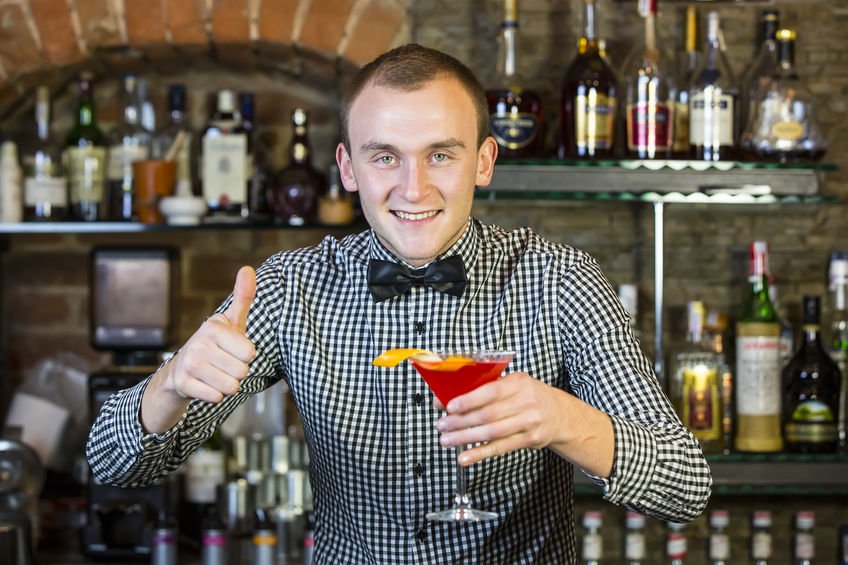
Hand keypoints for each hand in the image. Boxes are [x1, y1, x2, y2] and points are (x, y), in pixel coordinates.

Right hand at [166, 266, 257, 402]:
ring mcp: (189, 364)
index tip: (232, 350)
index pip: (250, 352)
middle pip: (242, 371)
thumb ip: (243, 297)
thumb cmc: (215, 345)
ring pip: (231, 386)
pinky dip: (215, 395)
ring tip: (215, 374)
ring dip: (227, 385)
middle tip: (223, 364)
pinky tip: (205, 385)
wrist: (181, 371)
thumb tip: (248, 269)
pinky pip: (217, 397)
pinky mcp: (183, 384)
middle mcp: (199, 342)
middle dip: (237, 371)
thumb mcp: (231, 322)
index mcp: (214, 326)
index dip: (245, 355)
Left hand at [434, 372, 564, 466]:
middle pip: (488, 414)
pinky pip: (501, 448)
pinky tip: (464, 457)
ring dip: (466, 438)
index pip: (490, 391)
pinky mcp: (531, 439)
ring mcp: (530, 421)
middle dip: (461, 421)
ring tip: (447, 440)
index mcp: (518, 382)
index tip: (449, 407)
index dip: (468, 400)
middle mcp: (526, 401)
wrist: (560, 415)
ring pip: (492, 432)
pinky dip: (480, 453)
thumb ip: (484, 390)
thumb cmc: (528, 397)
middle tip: (441, 425)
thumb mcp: (513, 385)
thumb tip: (446, 399)